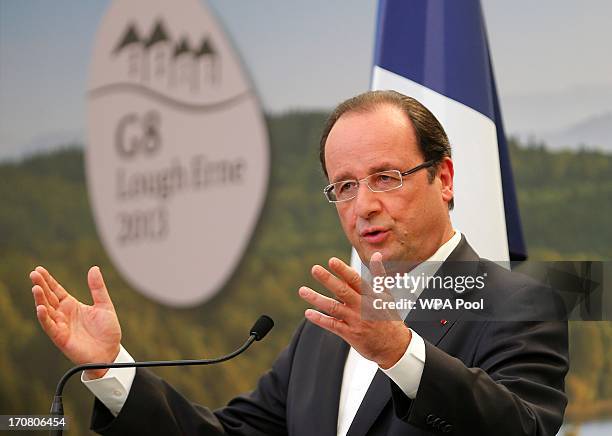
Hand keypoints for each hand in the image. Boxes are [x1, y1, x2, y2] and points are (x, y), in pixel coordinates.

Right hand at [30, 266, 120, 378]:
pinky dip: (45, 318)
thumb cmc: (107, 331)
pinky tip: (41, 308)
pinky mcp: (61, 337)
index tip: (38, 269)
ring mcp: (61, 326)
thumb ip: (97, 288)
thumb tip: (94, 268)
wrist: (110, 352)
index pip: (56, 290)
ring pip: (47, 311)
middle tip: (33, 274)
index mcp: (72, 306)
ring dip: (40, 300)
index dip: (48, 280)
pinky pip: (50, 327)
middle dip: (41, 286)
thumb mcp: (104, 305)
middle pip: (49, 298)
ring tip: (36, 288)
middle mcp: (64, 315)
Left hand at [298, 252, 411, 368]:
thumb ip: (378, 275)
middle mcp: (363, 307)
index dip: (343, 270)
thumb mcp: (386, 295)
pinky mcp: (350, 334)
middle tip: (315, 269)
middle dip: (328, 279)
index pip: (355, 280)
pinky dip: (320, 319)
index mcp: (371, 295)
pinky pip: (333, 325)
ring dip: (317, 299)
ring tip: (302, 290)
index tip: (331, 261)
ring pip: (334, 307)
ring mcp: (356, 321)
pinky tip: (308, 313)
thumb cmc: (388, 318)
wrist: (394, 346)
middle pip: (343, 291)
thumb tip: (376, 255)